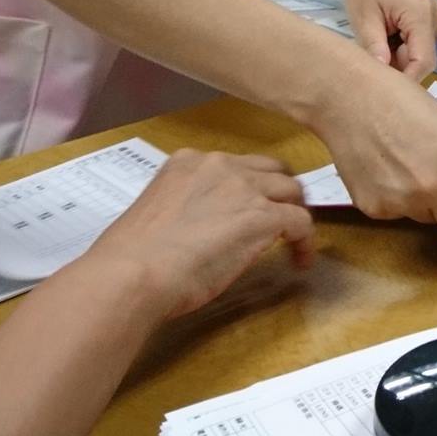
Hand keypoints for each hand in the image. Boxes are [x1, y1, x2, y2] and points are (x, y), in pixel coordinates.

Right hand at [71, 150, 312, 320]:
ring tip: (293, 240)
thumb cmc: (132, 257)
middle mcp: (218, 165)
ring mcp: (243, 188)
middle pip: (269, 171)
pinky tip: (299, 260)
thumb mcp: (156, 213)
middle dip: (278, 193)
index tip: (247, 209)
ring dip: (294, 213)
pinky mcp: (262, 216)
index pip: (234, 166)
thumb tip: (197, 228)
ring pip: (290, 191)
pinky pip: (300, 221)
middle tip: (279, 220)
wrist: (133, 273)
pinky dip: (305, 240)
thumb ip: (183, 208)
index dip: (247, 188)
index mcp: (187, 162)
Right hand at [310, 67, 436, 238]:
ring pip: (427, 219)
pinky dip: (396, 199)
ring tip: (406, 165)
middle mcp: (433, 191)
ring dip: (425, 202)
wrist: (350, 98)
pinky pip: (397, 215)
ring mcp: (402, 203)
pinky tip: (384, 170)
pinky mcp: (374, 209)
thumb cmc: (405, 103)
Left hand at [343, 0, 436, 77]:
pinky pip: (422, 42)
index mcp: (422, 16)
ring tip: (378, 46)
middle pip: (423, 58)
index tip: (385, 91)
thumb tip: (381, 78)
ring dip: (400, 57)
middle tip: (373, 65)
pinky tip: (388, 38)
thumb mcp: (364, 16)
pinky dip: (404, 47)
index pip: (423, 62)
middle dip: (399, 67)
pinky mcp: (434, 18)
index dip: (406, 80)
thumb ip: (375, 48)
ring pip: (421, 52)